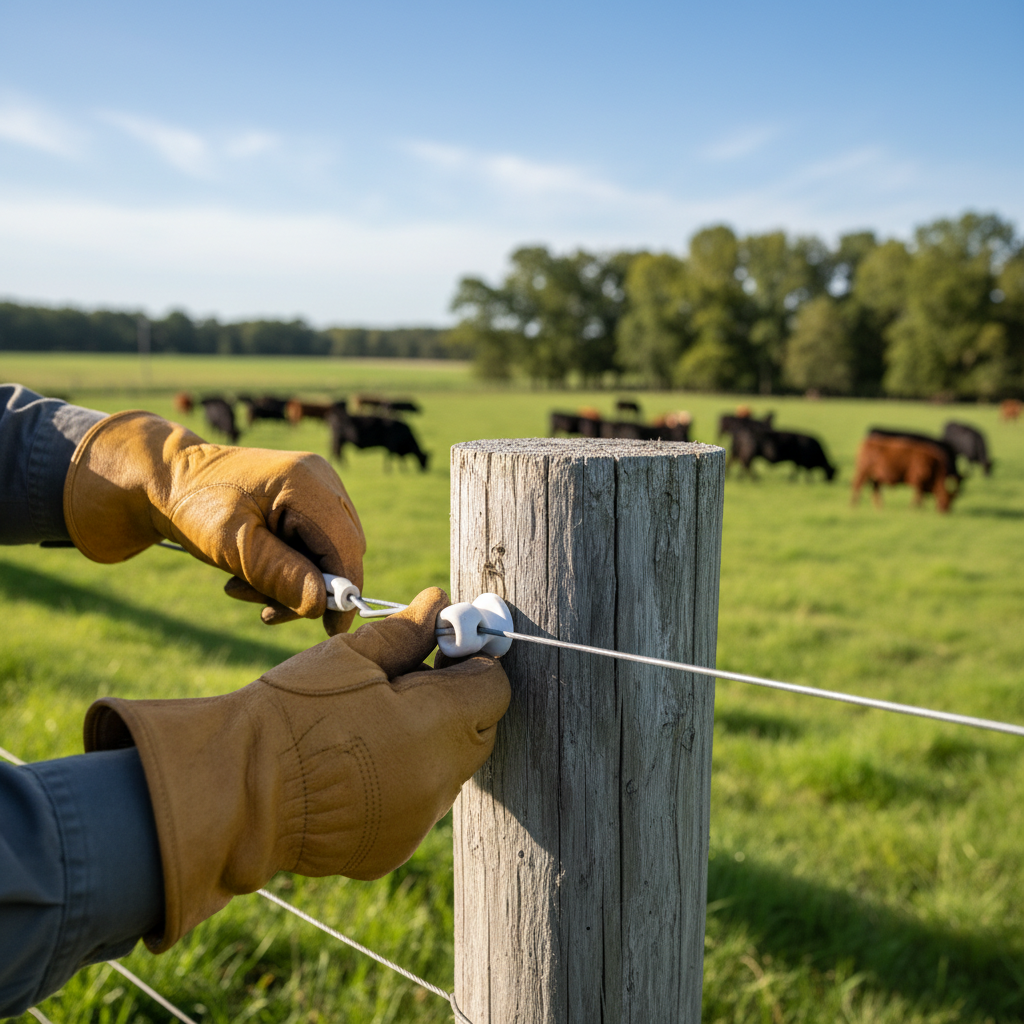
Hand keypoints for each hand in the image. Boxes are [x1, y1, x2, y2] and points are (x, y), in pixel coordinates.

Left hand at [63, 410, 364, 633]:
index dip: (345, 589)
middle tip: (264, 608)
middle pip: (340, 550)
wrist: (169, 480)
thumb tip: (321, 606)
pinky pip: (313, 545)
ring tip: (242, 589)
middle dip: (308, 588)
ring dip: (292, 582)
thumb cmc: (195, 506)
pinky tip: (251, 574)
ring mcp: (317, 488)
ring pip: (326, 552)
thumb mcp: (233, 545)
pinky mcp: (307, 501)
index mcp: (305, 482)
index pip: (345, 544)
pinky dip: (288, 568)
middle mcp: (321, 480)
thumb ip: (279, 574)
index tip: (332, 629)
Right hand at [83, 588, 510, 951]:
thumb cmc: (293, 713)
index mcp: (439, 726)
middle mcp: (440, 781)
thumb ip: (406, 633)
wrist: (235, 792)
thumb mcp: (351, 659)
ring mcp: (417, 822)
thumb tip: (438, 602)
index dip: (473, 664)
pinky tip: (355, 768)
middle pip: (478, 732)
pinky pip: (416, 808)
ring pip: (448, 772)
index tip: (444, 650)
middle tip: (407, 683)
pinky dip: (402, 785)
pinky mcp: (390, 850)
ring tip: (372, 726)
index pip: (494, 688)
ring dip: (430, 747)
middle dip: (456, 703)